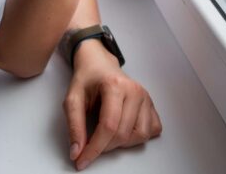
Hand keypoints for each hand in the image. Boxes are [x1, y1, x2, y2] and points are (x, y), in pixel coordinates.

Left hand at [62, 44, 162, 169]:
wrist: (99, 64)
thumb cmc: (87, 79)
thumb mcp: (72, 99)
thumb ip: (74, 126)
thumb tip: (77, 151)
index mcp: (115, 86)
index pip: (109, 126)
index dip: (94, 148)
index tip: (82, 160)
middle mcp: (135, 91)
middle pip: (124, 134)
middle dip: (105, 146)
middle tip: (92, 143)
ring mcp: (146, 97)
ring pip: (140, 135)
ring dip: (122, 142)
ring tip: (109, 133)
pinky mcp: (151, 104)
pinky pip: (152, 130)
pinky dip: (139, 136)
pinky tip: (125, 129)